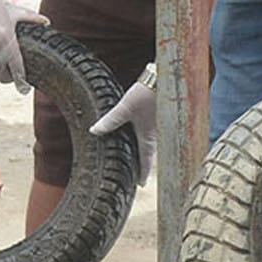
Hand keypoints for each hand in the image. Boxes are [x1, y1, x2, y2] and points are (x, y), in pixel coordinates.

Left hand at [89, 66, 155, 188]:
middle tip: (140, 176)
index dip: (143, 172)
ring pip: (153, 144)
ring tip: (140, 159)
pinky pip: (156, 133)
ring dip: (147, 152)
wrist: (168, 76)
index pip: (146, 160)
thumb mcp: (125, 107)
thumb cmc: (147, 92)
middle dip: (145, 165)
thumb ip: (110, 119)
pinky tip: (143, 135)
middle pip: (151, 154)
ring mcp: (161, 126)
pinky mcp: (162, 117)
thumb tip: (93, 131)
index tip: (141, 185)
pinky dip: (149, 139)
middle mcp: (157, 134)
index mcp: (148, 136)